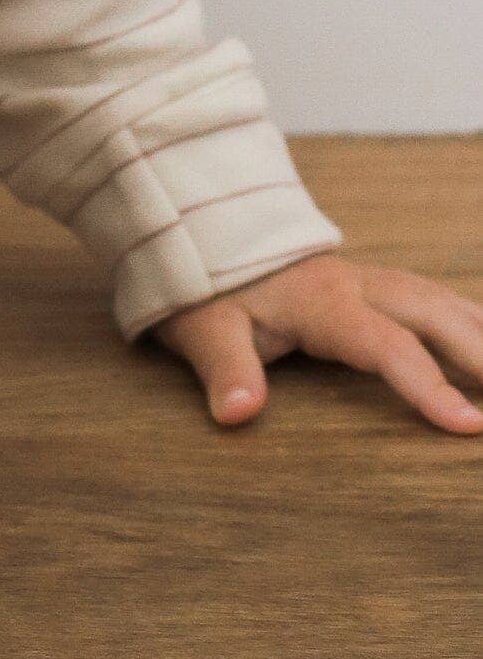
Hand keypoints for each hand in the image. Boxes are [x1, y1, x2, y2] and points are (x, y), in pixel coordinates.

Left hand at [155, 253, 482, 433]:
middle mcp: (359, 286)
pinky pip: (435, 297)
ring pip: (442, 301)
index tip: (470, 425)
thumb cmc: (207, 290)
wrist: (202, 233)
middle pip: (434, 315)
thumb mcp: (203, 328)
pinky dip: (471, 317)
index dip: (429, 385)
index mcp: (324, 301)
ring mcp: (371, 281)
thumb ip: (224, 369)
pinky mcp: (374, 285)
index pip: (387, 345)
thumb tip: (238, 414)